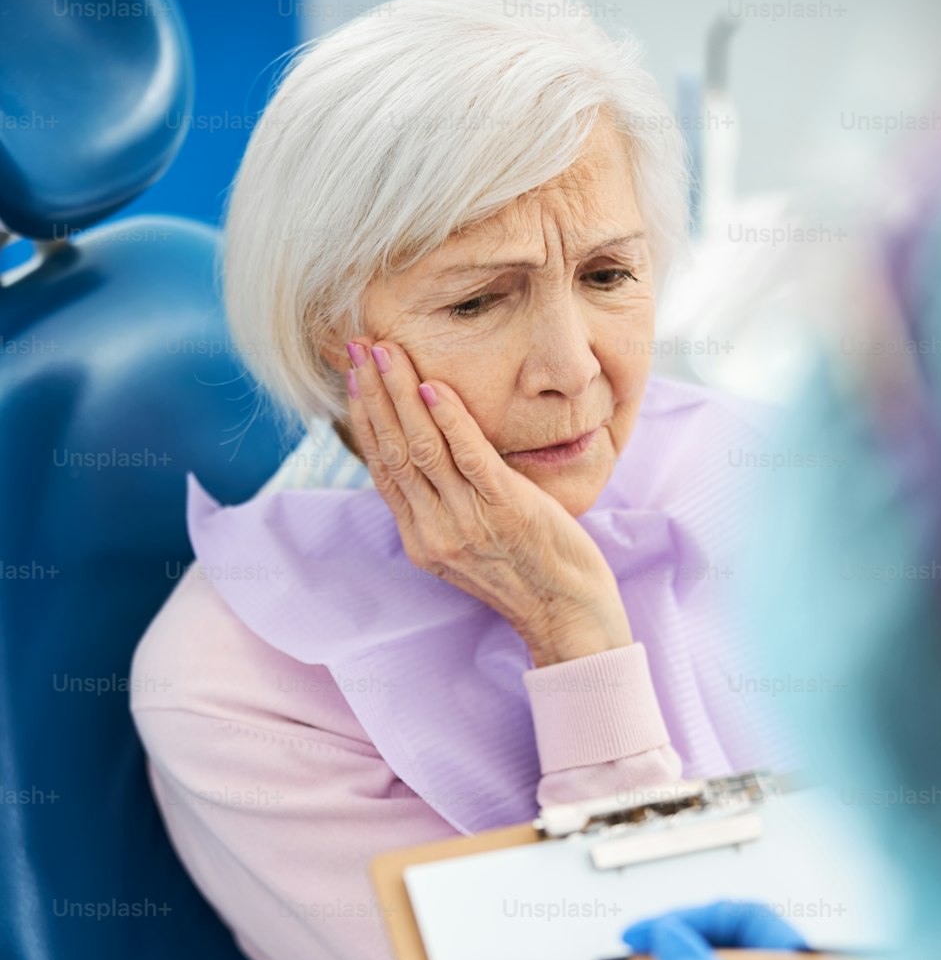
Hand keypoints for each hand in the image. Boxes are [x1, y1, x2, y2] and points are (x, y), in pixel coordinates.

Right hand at [344, 338, 631, 663]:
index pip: (382, 469)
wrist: (567, 614)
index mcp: (421, 540)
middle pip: (394, 450)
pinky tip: (433, 386)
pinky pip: (470, 457)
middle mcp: (435, 531)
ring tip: (386, 351)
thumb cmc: (528, 573)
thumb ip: (444, 508)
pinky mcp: (506, 510)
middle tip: (357, 345)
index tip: (354, 376)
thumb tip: (429, 458)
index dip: (365, 419)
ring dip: (401, 393)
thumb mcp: (470, 546)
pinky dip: (449, 420)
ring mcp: (468, 522)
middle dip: (374, 393)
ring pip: (422, 448)